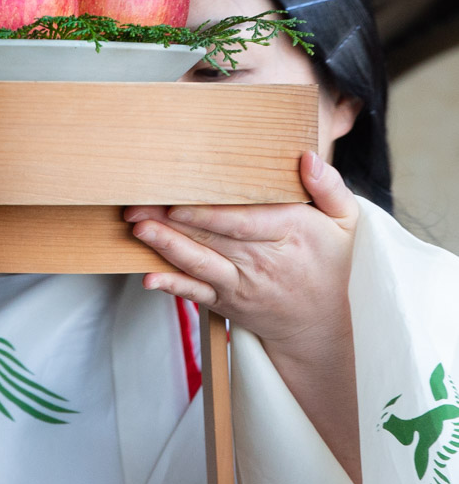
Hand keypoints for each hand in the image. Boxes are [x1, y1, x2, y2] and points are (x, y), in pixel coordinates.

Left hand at [122, 151, 359, 353]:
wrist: (320, 326)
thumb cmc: (328, 263)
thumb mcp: (345, 222)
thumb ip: (329, 187)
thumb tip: (306, 158)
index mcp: (290, 233)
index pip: (243, 221)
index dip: (208, 214)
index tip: (178, 201)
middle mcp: (262, 260)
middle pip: (212, 237)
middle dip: (171, 220)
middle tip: (138, 203)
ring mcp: (241, 283)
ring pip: (199, 263)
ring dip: (165, 246)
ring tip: (138, 228)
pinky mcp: (226, 301)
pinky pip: (196, 294)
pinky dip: (172, 287)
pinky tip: (149, 278)